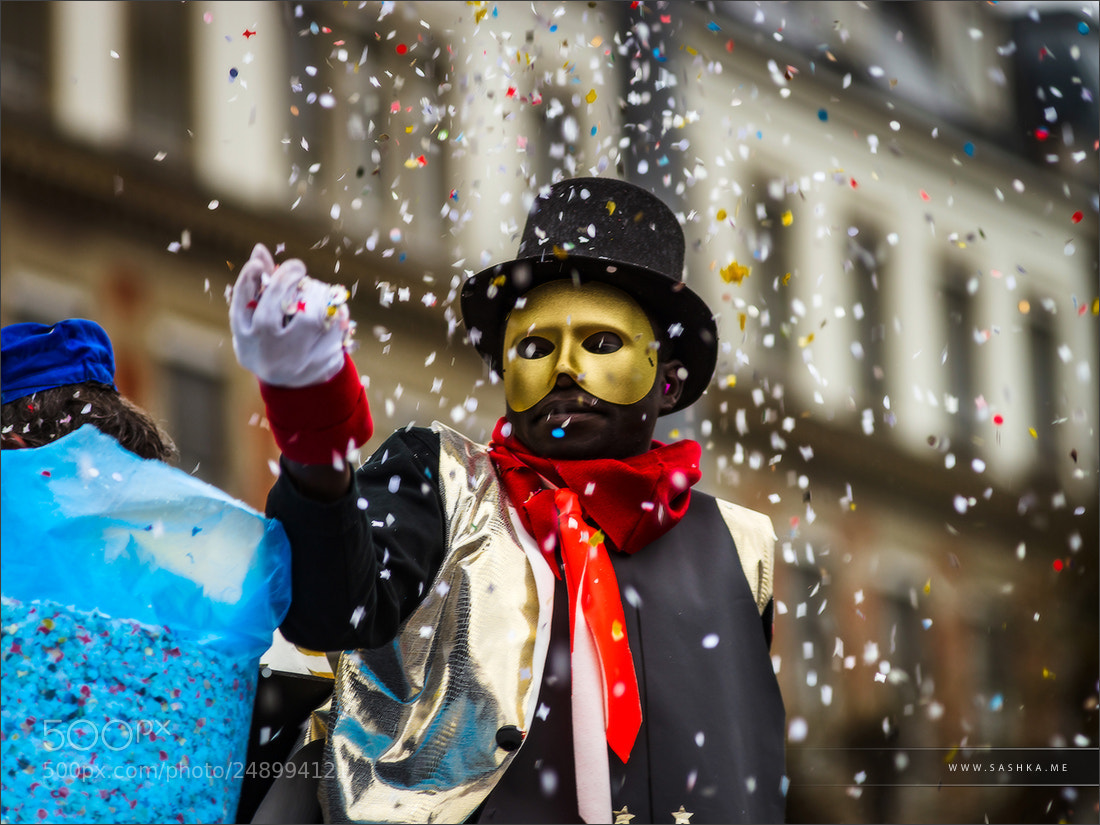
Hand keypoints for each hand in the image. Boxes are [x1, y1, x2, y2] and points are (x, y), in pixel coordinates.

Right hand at [229, 244, 353, 387]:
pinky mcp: (324, 366)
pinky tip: (334, 312)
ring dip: (318, 295)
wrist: (291, 385)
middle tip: (297, 269)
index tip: (263, 263)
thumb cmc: (269, 339)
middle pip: (279, 308)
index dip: (252, 277)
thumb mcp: (255, 317)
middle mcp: (270, 353)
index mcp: (247, 339)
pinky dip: (337, 315)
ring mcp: (297, 363)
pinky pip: (337, 330)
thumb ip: (257, 284)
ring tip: (317, 291)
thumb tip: (259, 250)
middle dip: (288, 281)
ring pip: (314, 318)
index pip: (245, 302)